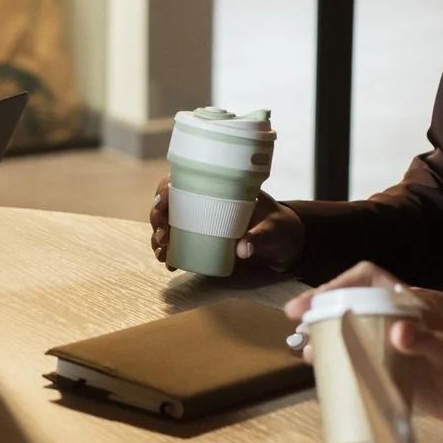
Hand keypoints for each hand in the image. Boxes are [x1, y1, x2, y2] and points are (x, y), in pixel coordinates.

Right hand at [150, 181, 303, 273]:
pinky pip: (179, 244)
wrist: (284, 243)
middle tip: (163, 237)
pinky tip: (168, 262)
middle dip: (158, 219)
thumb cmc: (279, 226)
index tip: (161, 203)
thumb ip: (259, 236)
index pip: (183, 180)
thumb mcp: (272, 228)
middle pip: (169, 203)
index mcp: (218, 188)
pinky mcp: (203, 241)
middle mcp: (204, 202)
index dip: (165, 189)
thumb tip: (243, 249)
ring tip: (162, 253)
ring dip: (159, 238)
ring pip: (169, 224)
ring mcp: (201, 222)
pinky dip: (169, 252)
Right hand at [285, 262, 442, 358]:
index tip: (315, 300)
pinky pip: (358, 358)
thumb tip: (398, 333)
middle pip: (351, 302)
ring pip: (350, 330)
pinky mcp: (390, 366)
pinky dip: (339, 362)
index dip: (338, 283)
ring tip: (308, 353)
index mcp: (407, 304)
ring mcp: (390, 342)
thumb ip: (424, 341)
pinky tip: (326, 372)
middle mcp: (394, 318)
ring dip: (326, 337)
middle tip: (295, 323)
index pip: (367, 278)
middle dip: (321, 309)